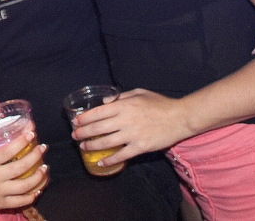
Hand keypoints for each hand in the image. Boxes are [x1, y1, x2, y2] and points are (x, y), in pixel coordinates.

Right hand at [0, 132, 47, 217]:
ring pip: (25, 186)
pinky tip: (38, 188)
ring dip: (38, 176)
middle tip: (43, 148)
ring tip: (44, 167)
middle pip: (21, 167)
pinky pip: (21, 201)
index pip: (7, 151)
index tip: (31, 133)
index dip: (21, 141)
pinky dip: (32, 195)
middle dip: (35, 156)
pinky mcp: (1, 204)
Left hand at [70, 89, 189, 165]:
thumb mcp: (139, 92)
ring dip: (92, 145)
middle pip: (99, 128)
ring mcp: (133, 134)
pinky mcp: (140, 147)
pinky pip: (121, 155)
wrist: (179, 118)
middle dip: (83, 132)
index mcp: (124, 105)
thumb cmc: (159, 103)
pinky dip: (110, 160)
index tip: (76, 121)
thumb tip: (104, 103)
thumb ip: (120, 96)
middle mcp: (126, 120)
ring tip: (83, 146)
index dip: (85, 118)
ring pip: (106, 142)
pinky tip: (101, 162)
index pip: (98, 112)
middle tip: (75, 135)